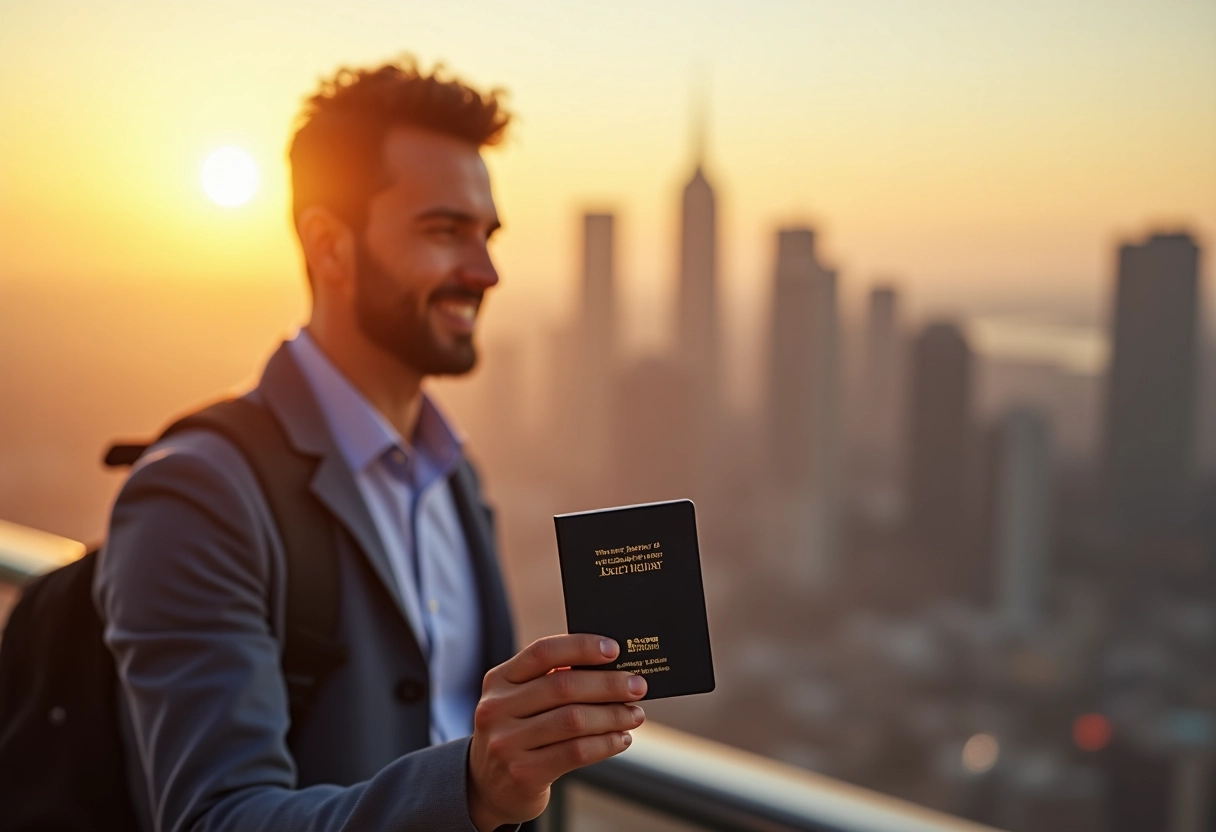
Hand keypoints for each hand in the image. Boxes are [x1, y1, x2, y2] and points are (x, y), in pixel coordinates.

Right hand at [466, 634, 646, 829]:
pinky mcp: (522, 773)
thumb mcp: (520, 702)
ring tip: (634, 715)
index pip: (543, 652)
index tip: (614, 649)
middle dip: (609, 684)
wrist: (486, 788)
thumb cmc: (517, 735)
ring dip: (613, 715)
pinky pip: (576, 752)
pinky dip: (606, 743)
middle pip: (564, 686)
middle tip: (638, 686)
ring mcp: (506, 742)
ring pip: (574, 720)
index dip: (581, 647)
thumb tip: (610, 668)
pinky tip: (621, 739)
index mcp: (499, 680)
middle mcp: (497, 708)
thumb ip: (551, 682)